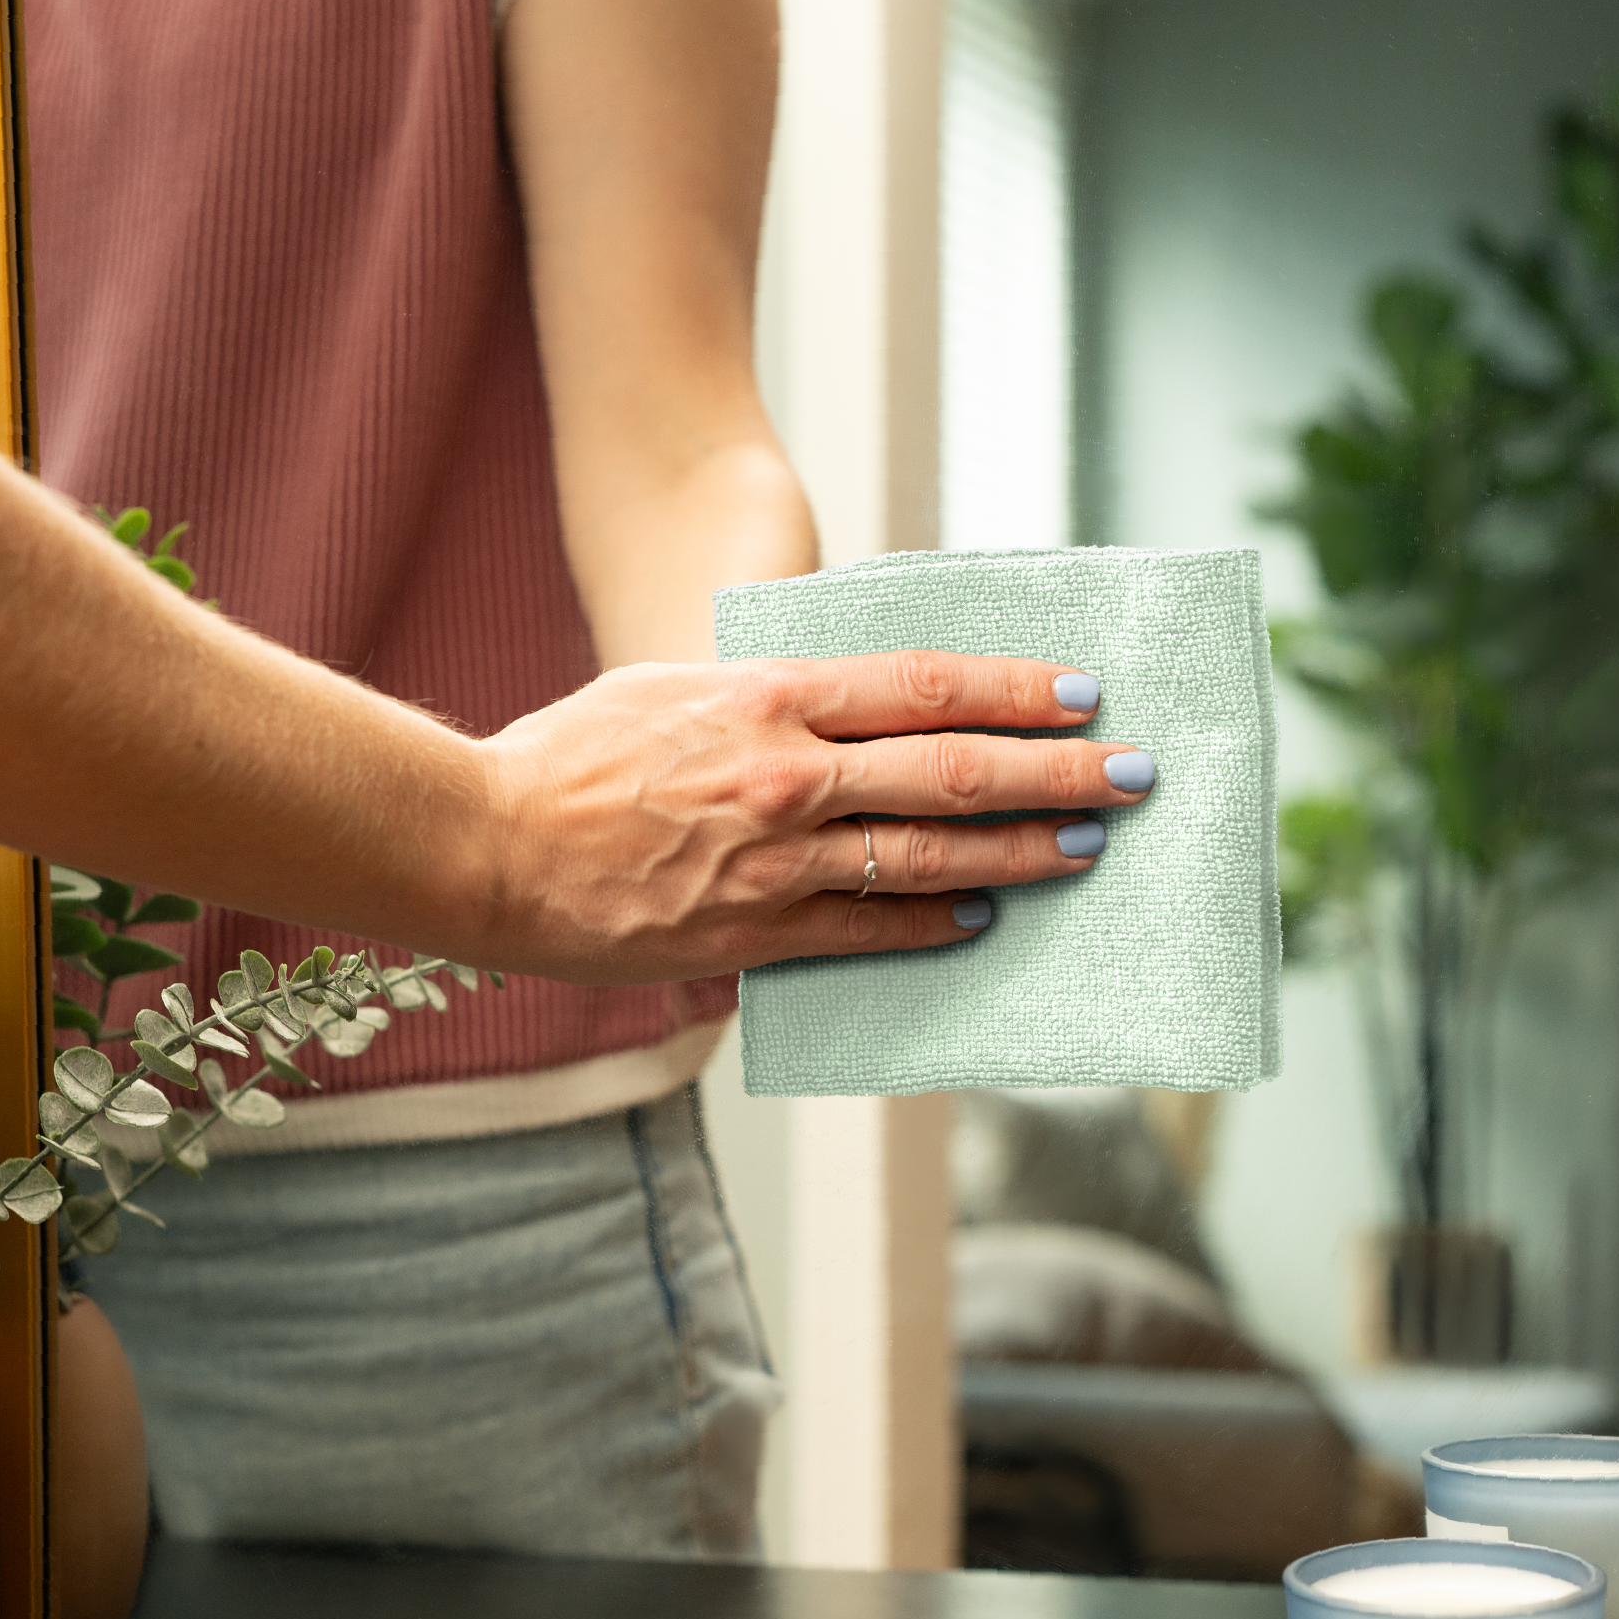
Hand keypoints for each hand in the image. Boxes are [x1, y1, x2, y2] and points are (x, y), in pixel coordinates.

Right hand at [478, 651, 1153, 982]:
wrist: (486, 846)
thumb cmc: (573, 756)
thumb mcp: (677, 688)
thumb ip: (770, 696)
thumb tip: (851, 707)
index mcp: (769, 696)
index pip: (925, 684)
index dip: (1015, 688)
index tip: (1081, 691)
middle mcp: (789, 773)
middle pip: (955, 768)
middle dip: (1059, 771)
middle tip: (1132, 772)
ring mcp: (777, 860)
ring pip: (931, 854)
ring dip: (1023, 851)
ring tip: (1088, 848)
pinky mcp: (753, 933)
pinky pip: (870, 930)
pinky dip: (934, 923)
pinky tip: (983, 916)